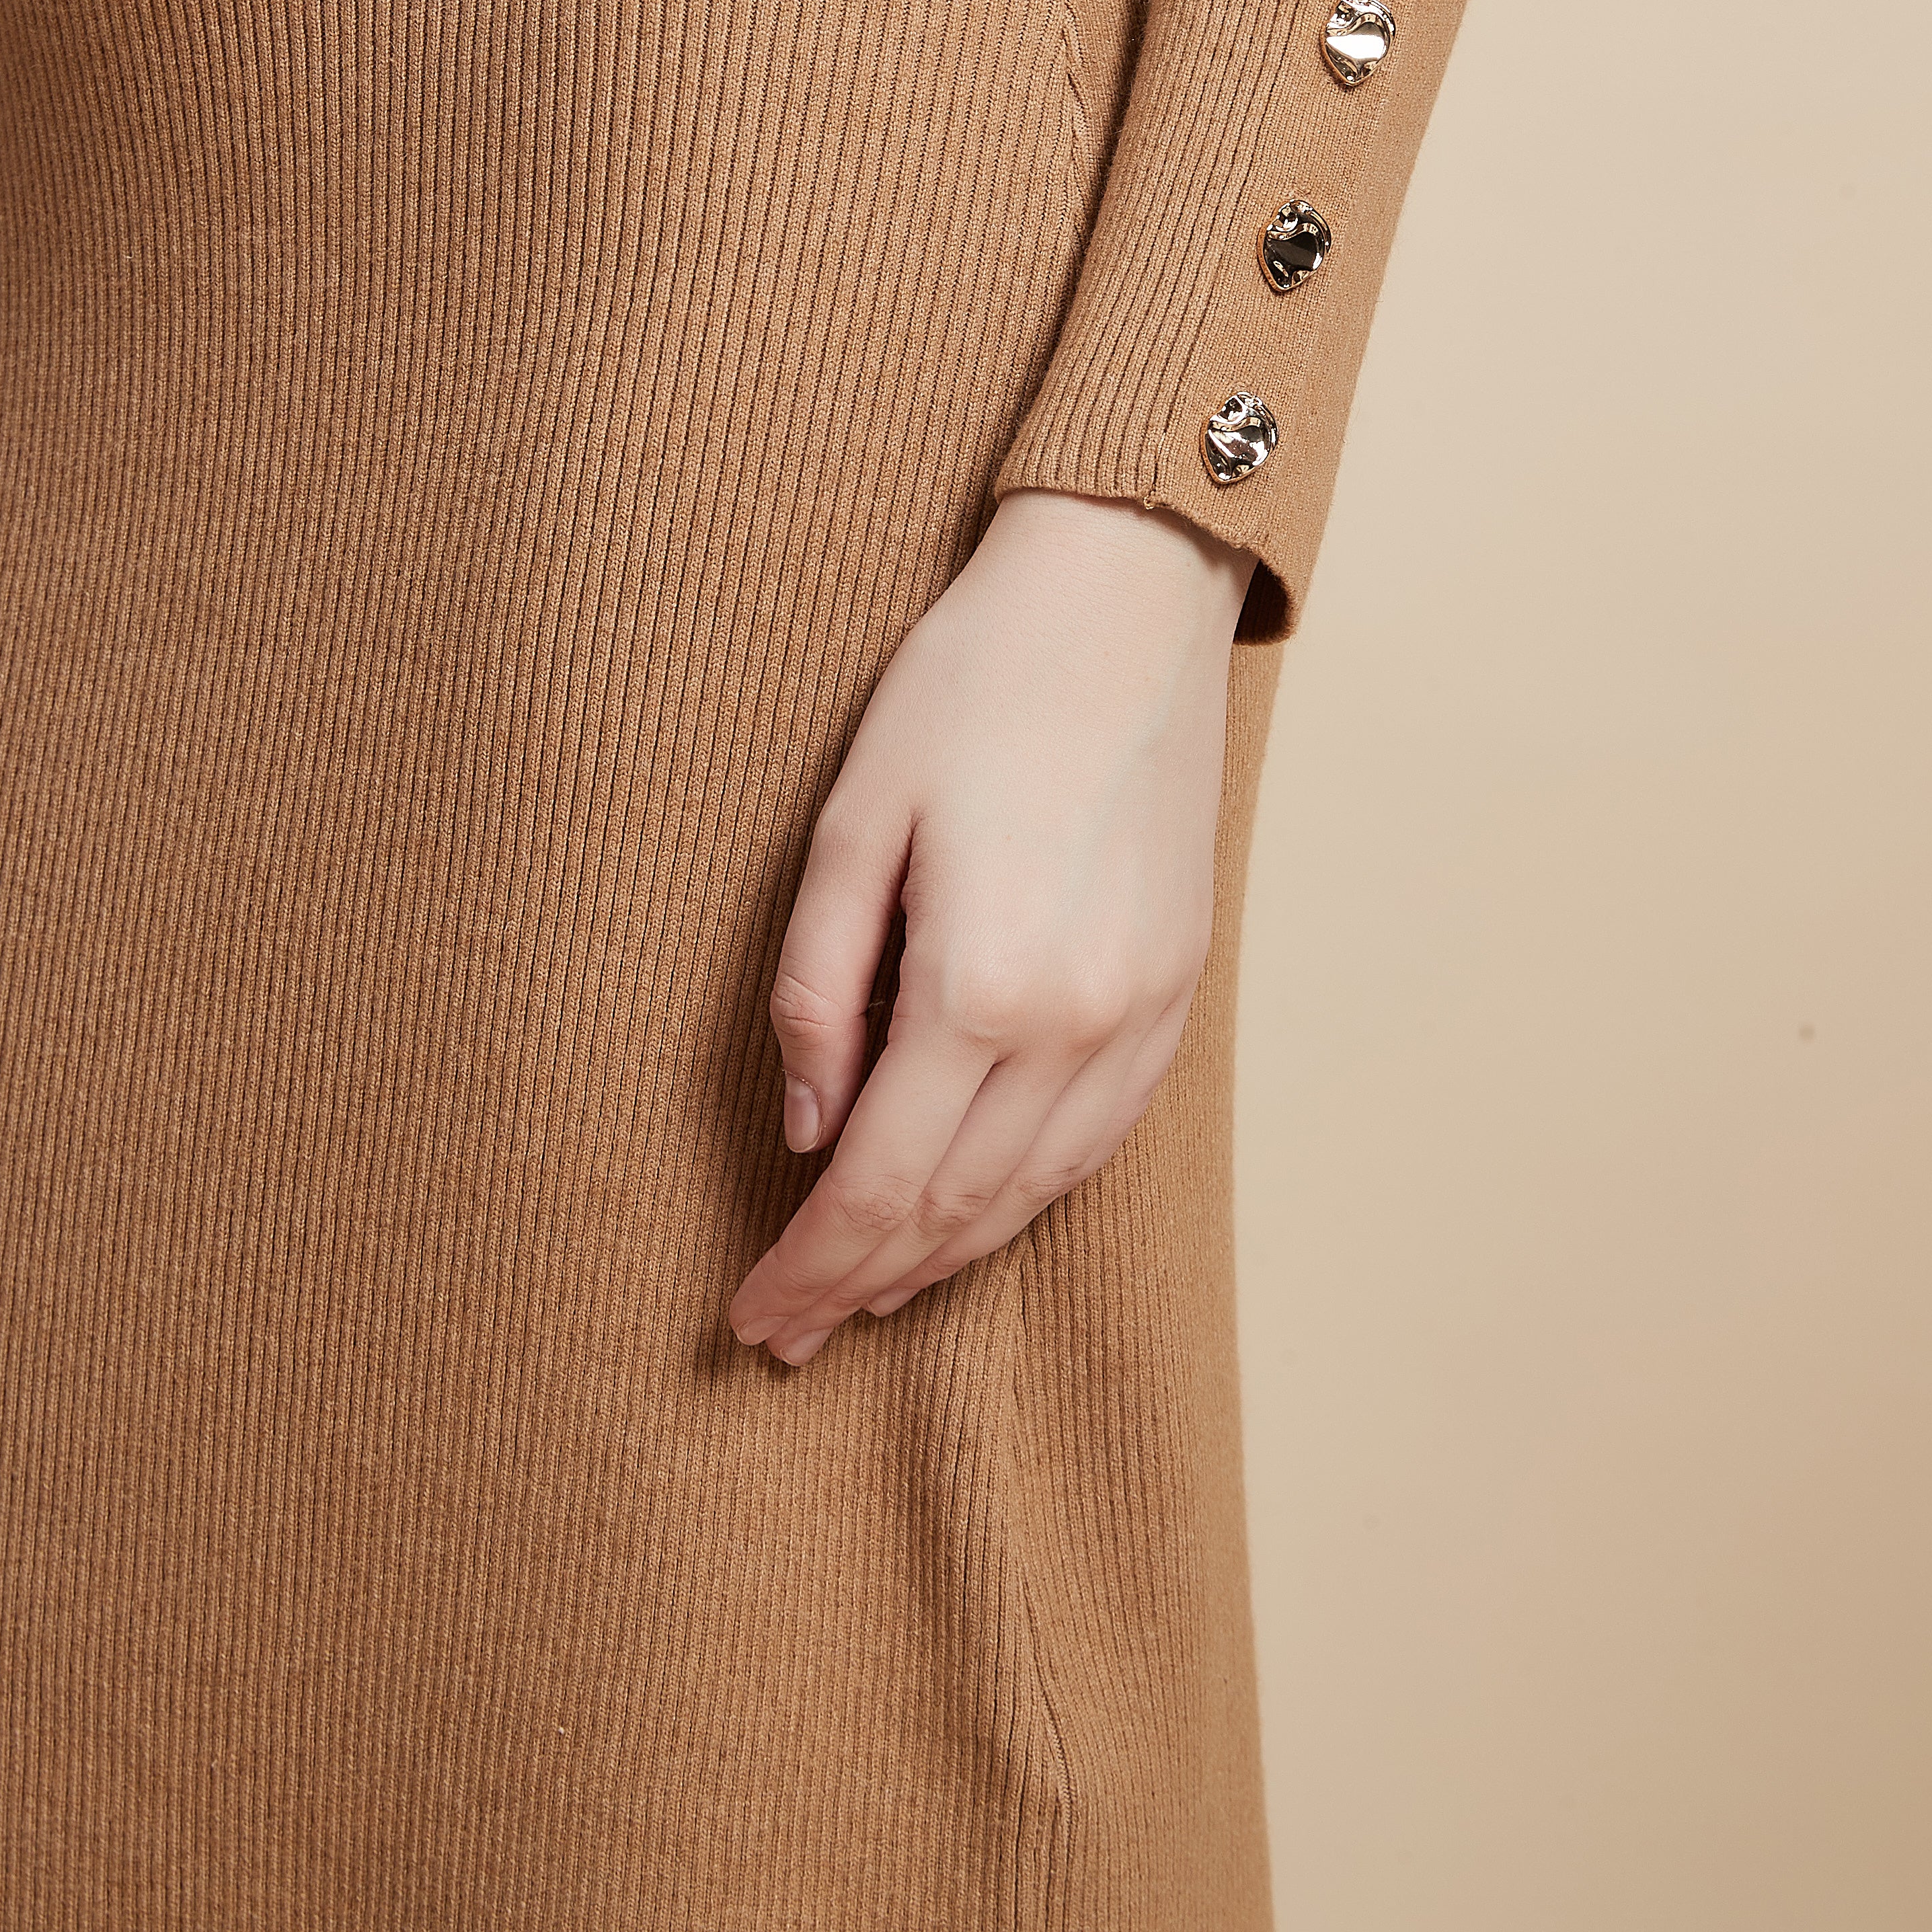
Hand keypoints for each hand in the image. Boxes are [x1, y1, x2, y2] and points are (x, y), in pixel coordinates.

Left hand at [728, 486, 1254, 1365]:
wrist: (1126, 596)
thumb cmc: (973, 684)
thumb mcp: (854, 820)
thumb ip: (818, 985)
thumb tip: (805, 1127)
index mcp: (981, 983)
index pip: (879, 1180)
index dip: (810, 1264)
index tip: (751, 1316)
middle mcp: (1077, 1021)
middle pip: (957, 1206)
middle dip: (864, 1283)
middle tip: (788, 1334)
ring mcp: (1143, 1010)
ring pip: (1036, 1189)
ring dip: (948, 1255)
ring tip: (870, 1294)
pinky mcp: (1180, 984)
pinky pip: (1100, 1135)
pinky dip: (1031, 1194)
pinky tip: (980, 1211)